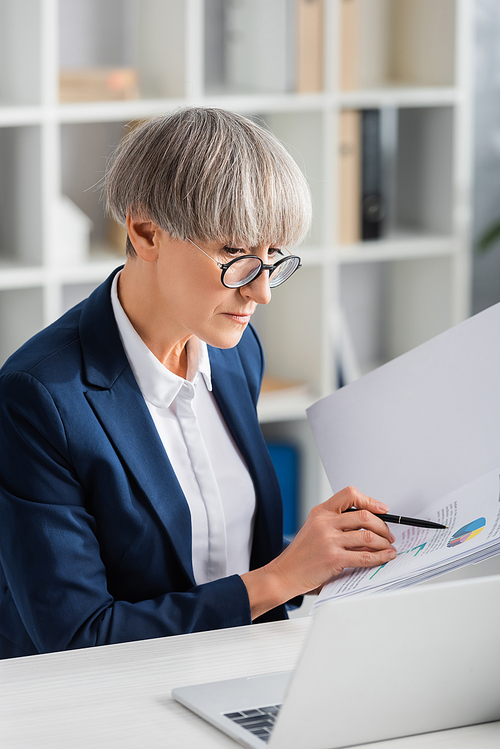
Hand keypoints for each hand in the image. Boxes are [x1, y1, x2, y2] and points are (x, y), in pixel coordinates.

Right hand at [241, 486, 396, 618]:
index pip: (349, 495)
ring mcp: (329, 540)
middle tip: (388, 535)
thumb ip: (336, 523)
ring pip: (368, 536)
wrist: (284, 574)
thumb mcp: (314, 529)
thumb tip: (367, 526)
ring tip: (389, 548)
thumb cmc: (301, 554)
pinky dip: (380, 557)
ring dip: (384, 543)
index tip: (382, 509)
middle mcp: (325, 523)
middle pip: (364, 516)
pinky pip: (365, 556)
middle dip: (383, 526)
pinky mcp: (333, 558)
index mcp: (320, 512)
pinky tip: (385, 558)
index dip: (370, 500)